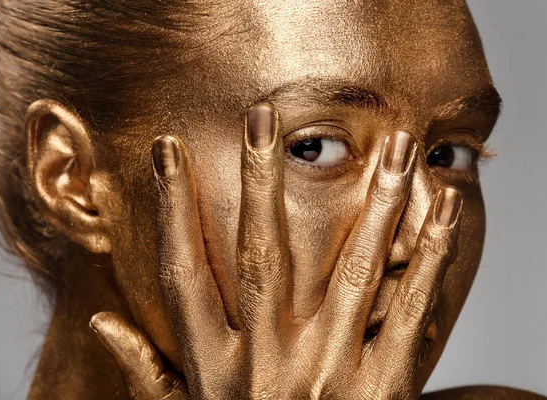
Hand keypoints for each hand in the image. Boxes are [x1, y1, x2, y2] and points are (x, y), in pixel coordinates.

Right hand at [90, 104, 462, 399]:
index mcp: (216, 369)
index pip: (182, 275)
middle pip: (262, 256)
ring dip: (375, 202)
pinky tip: (446, 208)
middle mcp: (269, 363)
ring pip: (355, 270)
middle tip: (263, 118)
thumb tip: (101, 320)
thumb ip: (147, 373)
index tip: (166, 152)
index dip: (171, 210)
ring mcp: (331, 372)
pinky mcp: (384, 387)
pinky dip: (430, 257)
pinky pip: (409, 311)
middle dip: (260, 181)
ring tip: (393, 145)